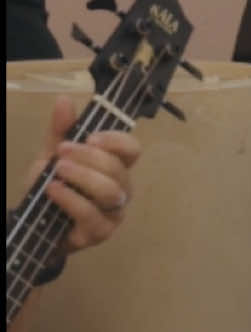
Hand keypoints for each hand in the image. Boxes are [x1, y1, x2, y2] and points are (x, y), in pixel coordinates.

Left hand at [27, 96, 141, 254]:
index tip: (90, 137)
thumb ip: (60, 129)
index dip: (116, 141)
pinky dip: (71, 199)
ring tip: (57, 170)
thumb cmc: (55, 185)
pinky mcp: (101, 232)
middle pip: (118, 168)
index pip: (132, 149)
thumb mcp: (53, 154)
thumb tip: (64, 99)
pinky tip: (53, 190)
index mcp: (115, 164)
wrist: (36, 222)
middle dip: (88, 157)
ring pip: (110, 191)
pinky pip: (92, 214)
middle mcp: (121, 187)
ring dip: (82, 177)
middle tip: (61, 152)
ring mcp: (114, 211)